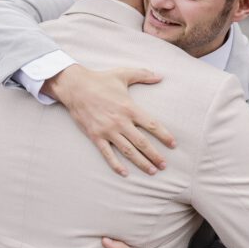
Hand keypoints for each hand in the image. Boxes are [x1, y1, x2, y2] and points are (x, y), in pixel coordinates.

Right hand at [42, 65, 175, 176]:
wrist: (75, 87)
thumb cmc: (100, 80)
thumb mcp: (123, 74)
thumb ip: (143, 74)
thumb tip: (161, 76)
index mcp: (129, 108)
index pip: (152, 125)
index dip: (164, 136)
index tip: (173, 144)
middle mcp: (120, 121)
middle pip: (142, 142)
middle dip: (155, 155)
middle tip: (164, 165)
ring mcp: (107, 130)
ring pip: (128, 151)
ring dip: (141, 162)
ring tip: (152, 171)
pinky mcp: (95, 136)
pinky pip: (107, 154)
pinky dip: (116, 165)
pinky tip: (125, 173)